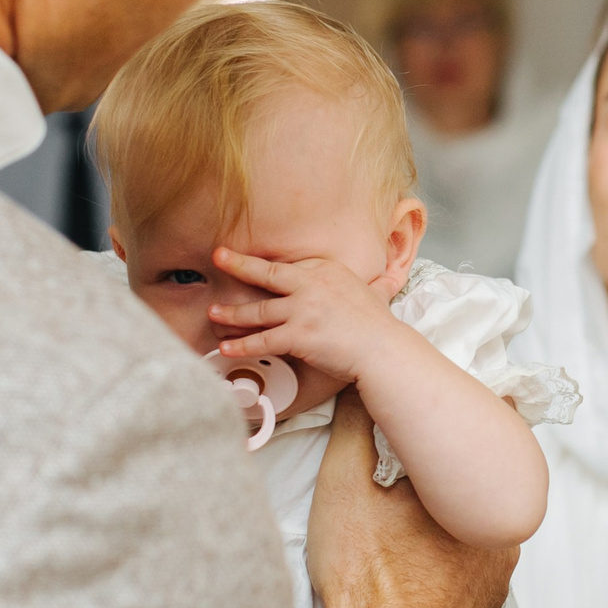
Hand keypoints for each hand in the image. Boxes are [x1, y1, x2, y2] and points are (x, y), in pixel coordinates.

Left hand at [209, 248, 414, 383]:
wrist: (383, 350)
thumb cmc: (380, 326)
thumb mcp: (379, 293)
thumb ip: (379, 284)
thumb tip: (393, 279)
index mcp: (327, 271)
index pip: (291, 267)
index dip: (269, 270)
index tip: (252, 266)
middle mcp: (312, 285)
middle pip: (268, 273)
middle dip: (239, 264)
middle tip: (218, 257)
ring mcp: (303, 310)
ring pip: (258, 311)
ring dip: (232, 313)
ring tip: (214, 313)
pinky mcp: (298, 335)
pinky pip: (263, 341)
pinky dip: (242, 345)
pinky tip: (226, 348)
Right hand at [305, 390, 515, 607]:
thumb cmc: (366, 577)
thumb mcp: (345, 486)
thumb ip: (357, 427)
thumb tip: (363, 387)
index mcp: (483, 497)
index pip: (470, 442)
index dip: (443, 426)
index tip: (420, 418)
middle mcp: (504, 536)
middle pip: (472, 487)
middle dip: (441, 476)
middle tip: (401, 467)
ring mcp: (497, 578)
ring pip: (469, 529)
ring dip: (442, 521)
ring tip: (402, 518)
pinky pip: (466, 568)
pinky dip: (443, 560)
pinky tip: (411, 560)